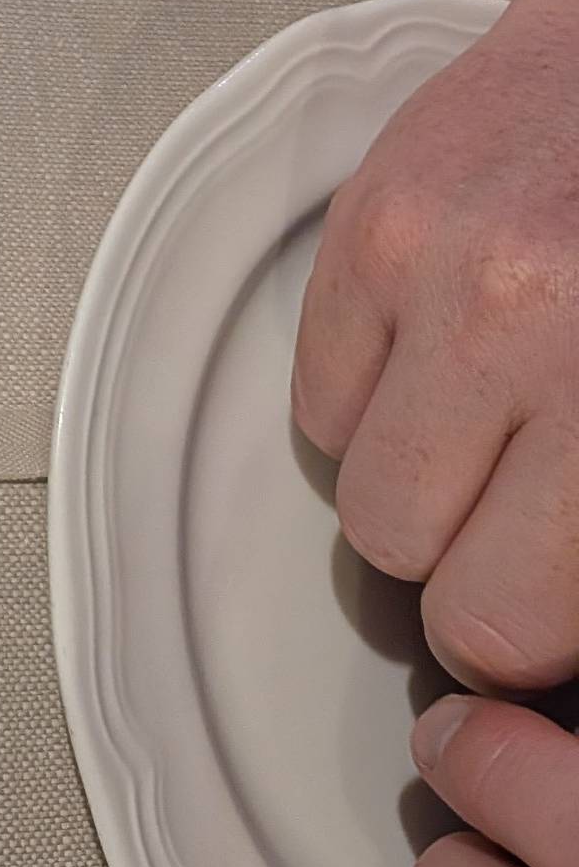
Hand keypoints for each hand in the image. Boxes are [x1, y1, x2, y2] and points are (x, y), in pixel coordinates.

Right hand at [294, 0, 578, 689]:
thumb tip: (547, 645)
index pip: (507, 623)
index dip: (523, 637)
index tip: (543, 609)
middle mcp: (531, 333)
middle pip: (418, 562)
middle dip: (468, 568)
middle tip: (522, 524)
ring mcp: (439, 272)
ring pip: (359, 492)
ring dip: (417, 486)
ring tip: (491, 432)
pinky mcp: (368, 222)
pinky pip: (318, 398)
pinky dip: (373, 402)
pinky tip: (448, 358)